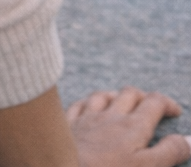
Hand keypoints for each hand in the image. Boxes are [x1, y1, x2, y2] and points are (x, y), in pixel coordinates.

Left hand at [68, 90, 190, 165]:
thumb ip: (169, 152)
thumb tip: (189, 139)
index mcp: (133, 126)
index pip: (154, 103)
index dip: (167, 103)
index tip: (175, 111)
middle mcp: (110, 115)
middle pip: (129, 94)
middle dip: (143, 96)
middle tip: (151, 105)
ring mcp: (87, 118)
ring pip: (102, 96)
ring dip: (115, 95)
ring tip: (121, 101)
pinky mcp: (68, 125)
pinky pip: (79, 105)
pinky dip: (88, 103)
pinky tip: (88, 107)